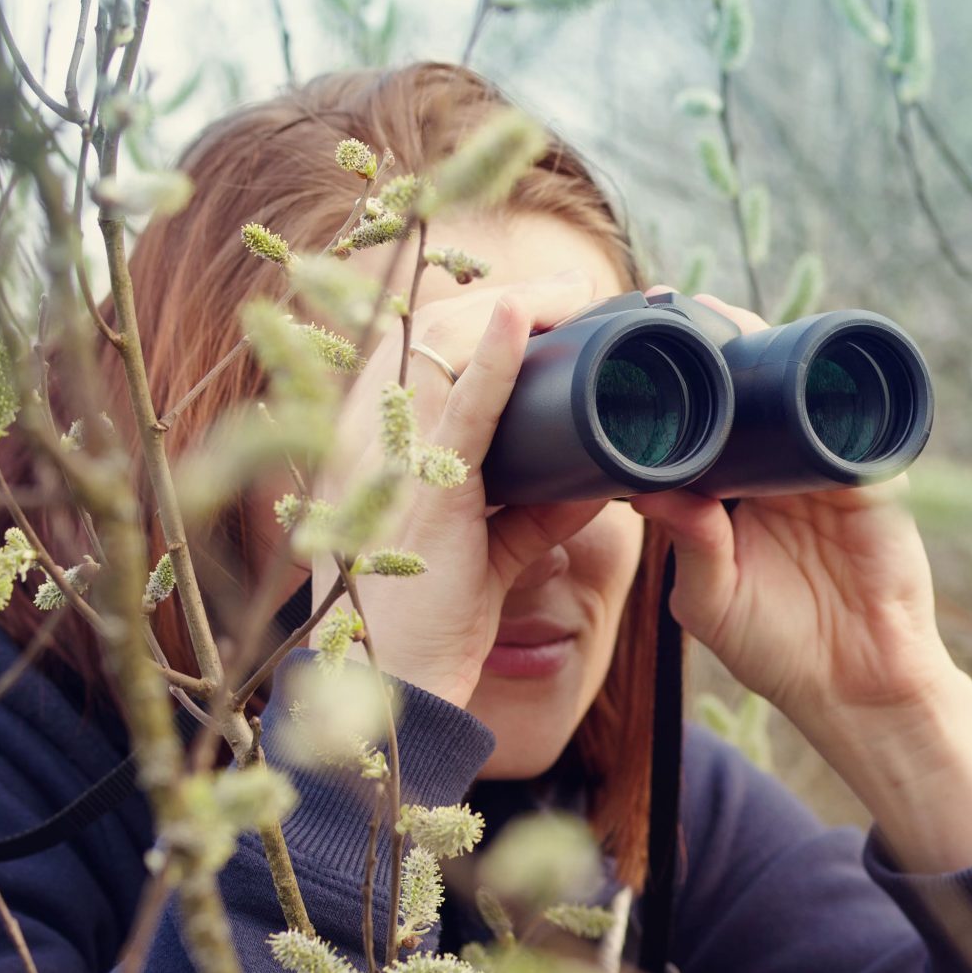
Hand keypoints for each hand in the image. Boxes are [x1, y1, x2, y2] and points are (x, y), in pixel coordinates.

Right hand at [306, 272, 607, 711]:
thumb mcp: (492, 549)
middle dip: (508, 295)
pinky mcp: (423, 490)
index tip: (544, 298)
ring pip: (442, 346)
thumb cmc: (434, 618)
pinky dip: (492, 356)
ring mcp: (388, 458)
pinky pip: (458, 408)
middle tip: (577, 286)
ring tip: (573, 289)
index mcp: (374, 442)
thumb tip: (603, 474)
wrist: (400, 686)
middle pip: (431, 329)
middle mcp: (368, 436)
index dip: (483, 313)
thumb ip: (541, 509)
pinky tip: (519, 314)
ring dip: (514, 306)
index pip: (422, 348)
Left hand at [634, 294, 971, 870]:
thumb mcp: (713, 602)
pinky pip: (854, 421)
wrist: (860, 685)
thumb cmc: (779, 650)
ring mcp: (824, 469)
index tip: (625, 351)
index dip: (668, 393)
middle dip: (713, 349)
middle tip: (672, 306)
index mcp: (727, 495)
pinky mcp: (872, 477)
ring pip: (795, 392)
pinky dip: (832, 391)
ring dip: (767, 352)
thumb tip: (647, 491)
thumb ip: (689, 548)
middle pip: (743, 392)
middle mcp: (773, 472)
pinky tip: (803, 363)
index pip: (697, 427)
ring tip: (726, 320)